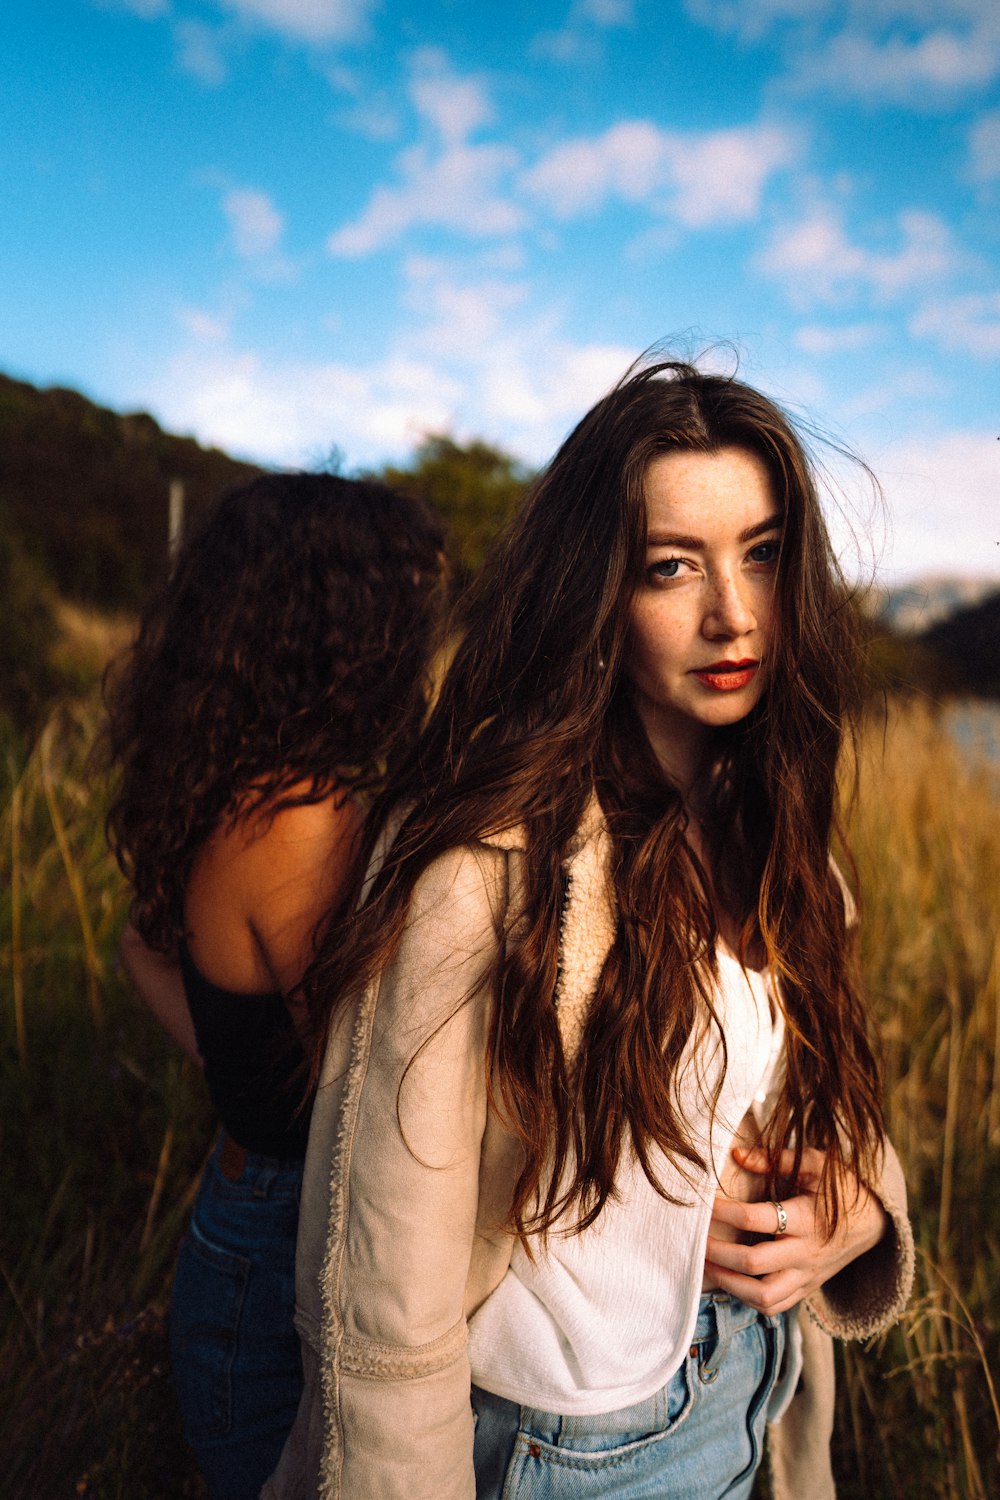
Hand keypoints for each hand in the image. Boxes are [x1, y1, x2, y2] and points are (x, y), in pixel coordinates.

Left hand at [704, 1146, 887, 1315]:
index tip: (704, 1203)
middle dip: (718, 1253)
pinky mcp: (807, 1289)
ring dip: (730, 1284)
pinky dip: (748, 1300)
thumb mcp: (816, 1163)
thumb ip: (775, 1159)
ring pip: (764, 1295)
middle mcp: (807, 1252)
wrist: (875, 1222)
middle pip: (755, 1263)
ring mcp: (808, 1275)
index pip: (757, 1219)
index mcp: (808, 1218)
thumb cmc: (841, 1187)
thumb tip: (737, 1155)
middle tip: (695, 1240)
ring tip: (706, 1266)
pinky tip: (729, 1282)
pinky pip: (775, 1306)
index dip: (726, 1211)